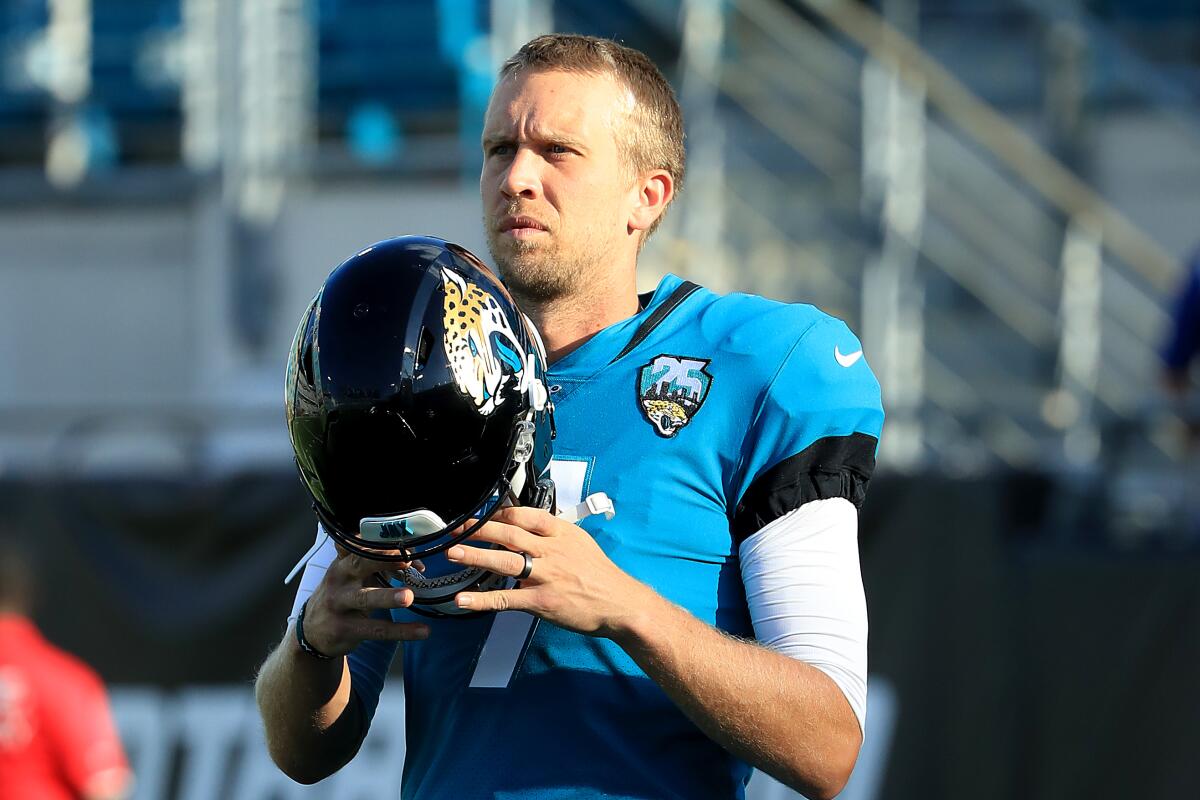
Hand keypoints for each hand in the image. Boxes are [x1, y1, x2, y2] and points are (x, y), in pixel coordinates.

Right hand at [300, 545, 429, 656]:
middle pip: (359, 563)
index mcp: (343, 561)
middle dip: (383, 560)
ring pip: (365, 598)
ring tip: (409, 597)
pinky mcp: (344, 628)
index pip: (359, 543)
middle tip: (408, 559)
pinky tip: (423, 631)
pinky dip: (401, 631)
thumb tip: (416, 562)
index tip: (406, 541)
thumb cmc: (342, 595)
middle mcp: (339, 578)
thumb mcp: (354, 576)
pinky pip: (376, 629)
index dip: (382, 541)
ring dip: (388, 596)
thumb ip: (381, 565)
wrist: (312, 631)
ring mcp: (339, 603)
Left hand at [446, 506, 652, 638]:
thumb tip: (526, 525)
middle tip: (456, 528)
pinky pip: (507, 599)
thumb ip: (552, 534)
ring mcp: (546, 576)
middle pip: (509, 534)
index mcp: (560, 534)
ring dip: (475, 556)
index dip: (499, 513)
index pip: (525, 515)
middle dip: (479, 529)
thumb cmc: (599, 574)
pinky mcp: (542, 602)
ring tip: (452, 553)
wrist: (620, 603)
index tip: (480, 513)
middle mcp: (551, 551)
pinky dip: (482, 600)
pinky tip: (463, 600)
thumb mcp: (579, 542)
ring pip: (505, 562)